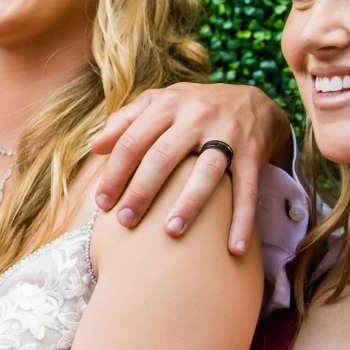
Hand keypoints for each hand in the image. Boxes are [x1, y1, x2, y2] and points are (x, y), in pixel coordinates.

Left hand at [90, 83, 292, 254]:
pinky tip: (235, 248)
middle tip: (126, 222)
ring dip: (189, 204)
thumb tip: (95, 147)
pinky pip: (247, 190)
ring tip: (171, 232)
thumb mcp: (162, 102)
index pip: (133, 140)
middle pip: (163, 156)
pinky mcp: (253, 153)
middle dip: (142, 192)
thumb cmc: (195, 107)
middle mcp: (197, 116)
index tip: (101, 203)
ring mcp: (227, 134)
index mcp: (169, 104)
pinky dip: (243, 219)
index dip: (115, 173)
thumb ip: (127, 119)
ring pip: (206, 172)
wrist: (254, 100)